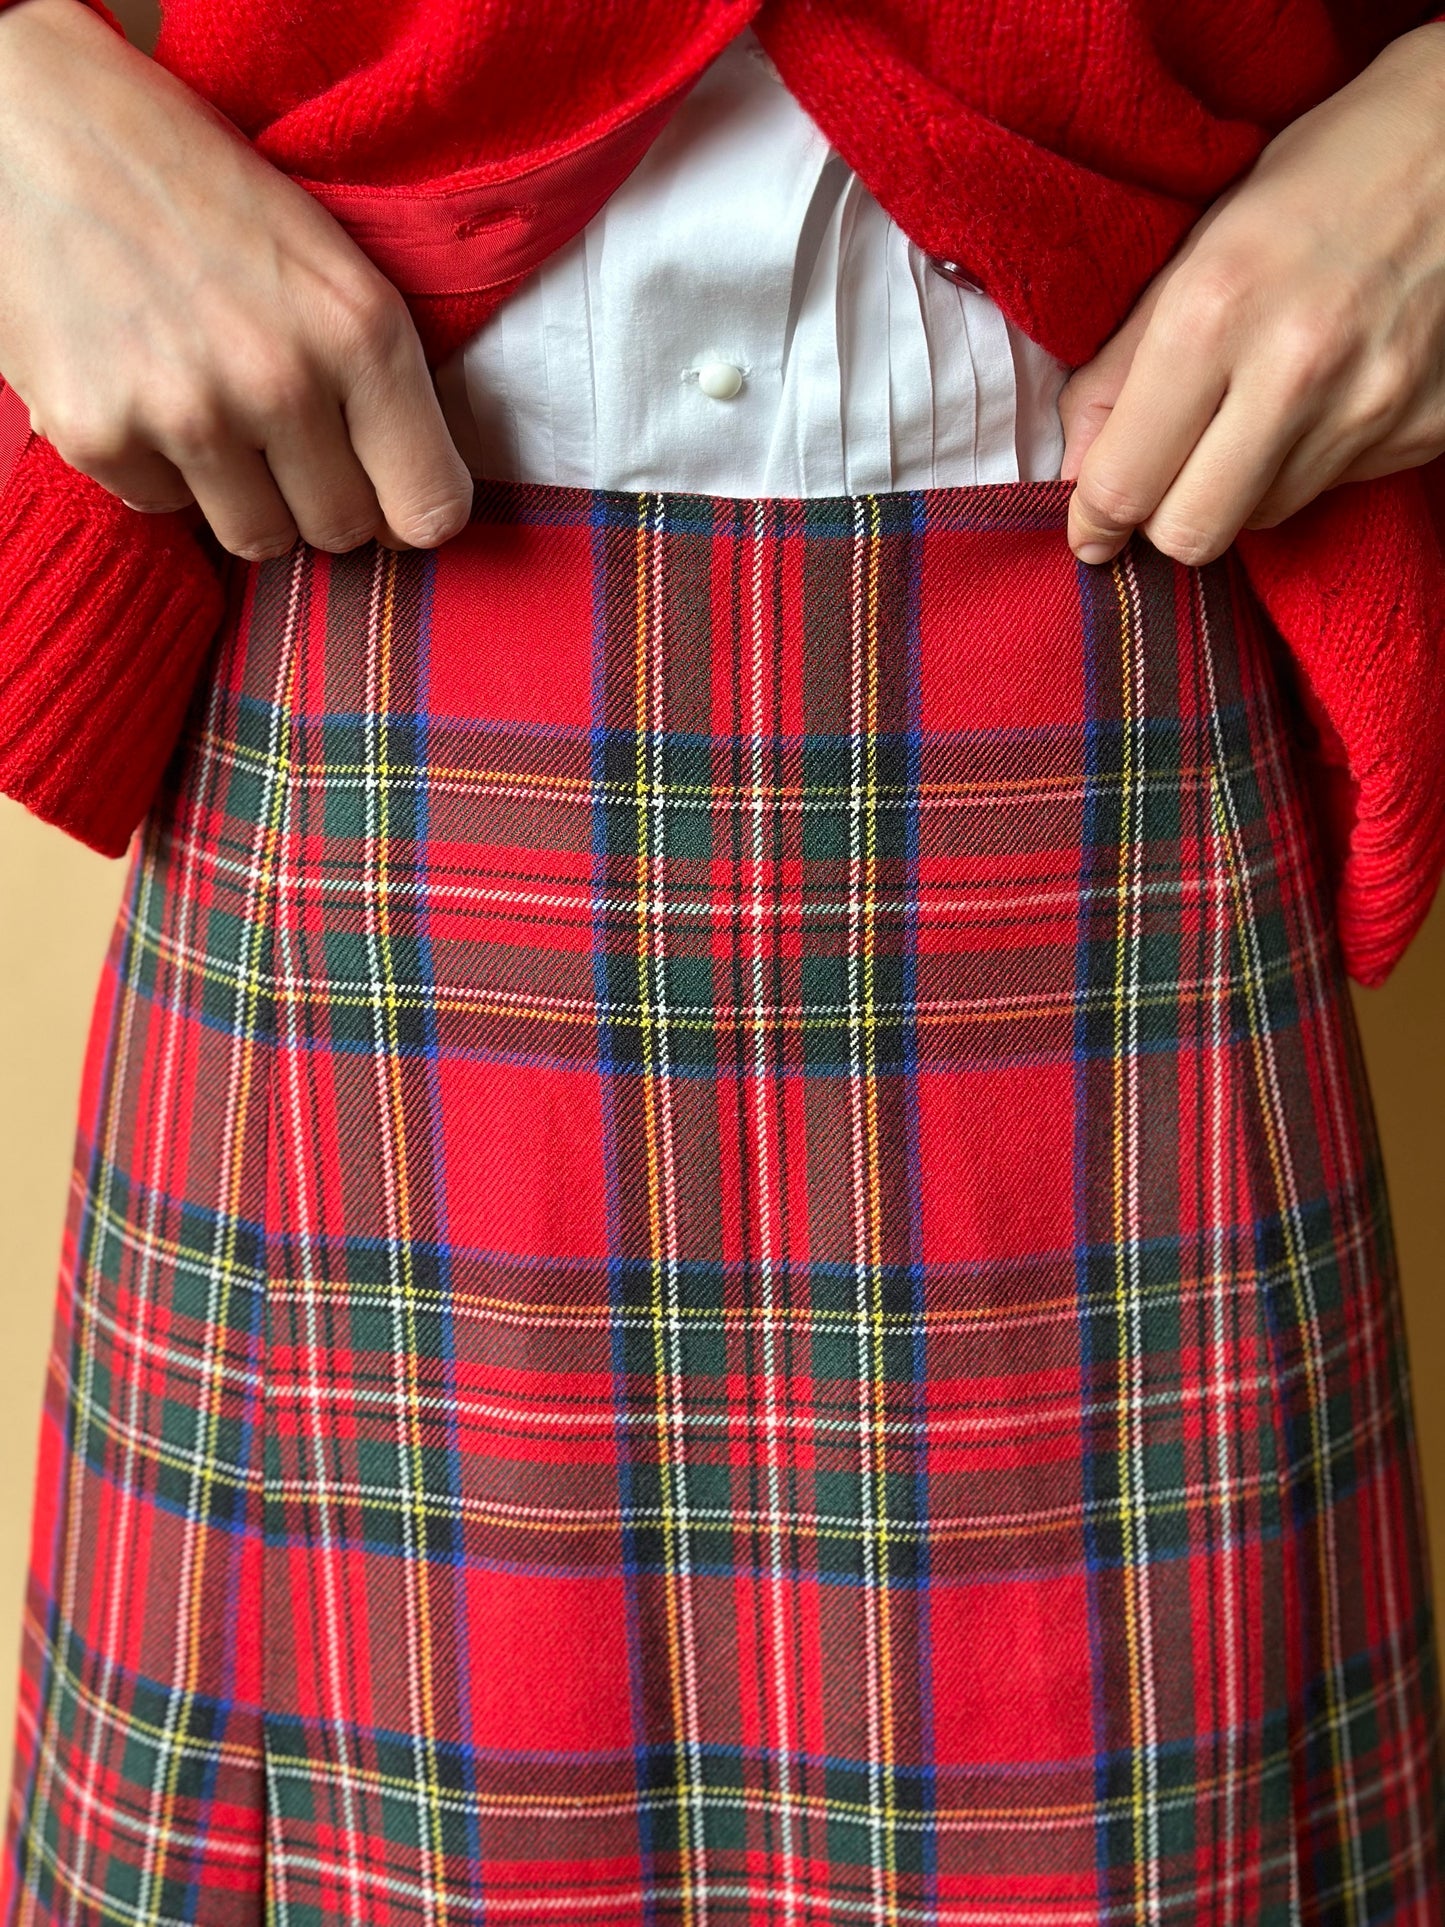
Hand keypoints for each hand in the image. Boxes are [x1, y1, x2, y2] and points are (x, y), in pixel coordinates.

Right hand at [0, 0, 472, 560]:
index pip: (430, 507)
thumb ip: (375, 371)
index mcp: (359, 329)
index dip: (414, 511)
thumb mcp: (321, 252)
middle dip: (320, 497)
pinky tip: (141, 387)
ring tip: (213, 408)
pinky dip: (159, 468)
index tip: (392, 494)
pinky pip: (164, 508)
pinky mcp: (100, 438)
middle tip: (287, 436)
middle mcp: (280, 381)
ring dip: (244, 495)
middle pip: (341, 531)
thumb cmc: (188, 178)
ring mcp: (187, 417)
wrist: (29, 124)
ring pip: (257, 538)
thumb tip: (416, 498)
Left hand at [1058, 19, 1444, 566]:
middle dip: (1163, 520)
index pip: (1124, 483)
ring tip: (1255, 409)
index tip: (1091, 525)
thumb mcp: (1201, 245)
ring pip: (1260, 519)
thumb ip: (1122, 364)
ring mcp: (1368, 407)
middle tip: (1164, 481)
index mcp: (1215, 310)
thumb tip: (1075, 466)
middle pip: (1190, 534)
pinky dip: (1307, 462)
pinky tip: (1322, 396)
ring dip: (1239, 487)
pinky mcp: (1422, 429)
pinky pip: (1330, 489)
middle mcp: (1294, 369)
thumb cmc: (1324, 176)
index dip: (1095, 520)